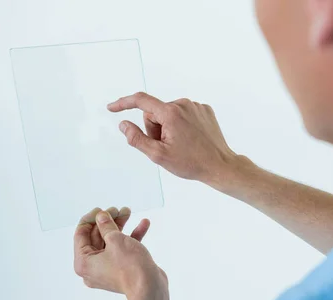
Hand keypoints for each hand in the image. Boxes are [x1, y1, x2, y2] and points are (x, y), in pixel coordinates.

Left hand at [73, 207, 167, 297]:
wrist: (150, 288)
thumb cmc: (130, 266)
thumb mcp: (116, 239)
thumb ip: (106, 225)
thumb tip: (101, 216)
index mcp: (84, 262)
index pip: (81, 234)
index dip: (91, 218)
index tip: (102, 209)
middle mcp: (92, 267)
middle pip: (97, 237)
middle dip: (109, 221)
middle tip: (118, 210)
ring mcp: (107, 269)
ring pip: (111, 242)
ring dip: (121, 227)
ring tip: (129, 212)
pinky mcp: (121, 270)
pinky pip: (122, 250)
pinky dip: (131, 237)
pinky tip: (143, 224)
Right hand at [107, 92, 239, 184]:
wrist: (220, 166)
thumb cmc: (190, 163)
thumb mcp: (158, 155)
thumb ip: (137, 139)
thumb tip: (123, 124)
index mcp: (171, 113)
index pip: (140, 101)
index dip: (123, 104)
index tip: (112, 108)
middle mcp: (183, 104)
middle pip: (155, 112)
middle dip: (154, 128)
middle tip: (165, 147)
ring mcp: (196, 106)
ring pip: (169, 113)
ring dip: (168, 127)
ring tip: (180, 145)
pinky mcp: (205, 110)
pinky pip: (183, 114)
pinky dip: (181, 125)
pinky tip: (190, 139)